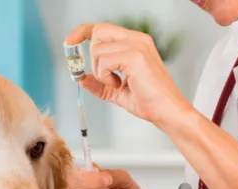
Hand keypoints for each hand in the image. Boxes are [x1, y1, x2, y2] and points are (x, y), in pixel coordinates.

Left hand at [65, 23, 192, 126]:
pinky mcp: (135, 56)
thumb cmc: (149, 101)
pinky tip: (120, 84)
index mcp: (135, 42)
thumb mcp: (117, 92)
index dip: (82, 32)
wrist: (167, 112)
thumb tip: (80, 78)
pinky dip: (105, 76)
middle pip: (98, 32)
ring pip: (97, 49)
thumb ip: (99, 83)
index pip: (102, 28)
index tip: (69, 42)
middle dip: (91, 56)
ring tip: (117, 83)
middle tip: (102, 76)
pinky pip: (103, 61)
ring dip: (100, 71)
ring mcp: (137, 45)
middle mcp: (137, 39)